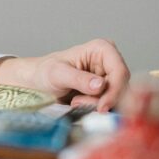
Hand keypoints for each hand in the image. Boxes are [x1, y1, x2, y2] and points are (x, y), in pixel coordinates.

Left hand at [0, 39, 129, 111]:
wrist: (37, 82)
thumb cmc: (45, 72)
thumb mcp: (58, 73)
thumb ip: (79, 79)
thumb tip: (100, 85)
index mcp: (102, 49)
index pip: (120, 72)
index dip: (115, 91)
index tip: (102, 107)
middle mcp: (110, 62)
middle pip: (122, 88)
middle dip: (102, 100)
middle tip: (77, 103)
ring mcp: (109, 78)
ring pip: (117, 99)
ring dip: (96, 105)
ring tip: (74, 101)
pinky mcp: (106, 92)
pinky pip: (110, 105)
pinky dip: (95, 109)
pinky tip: (79, 104)